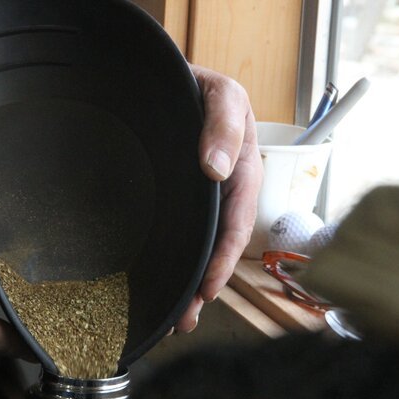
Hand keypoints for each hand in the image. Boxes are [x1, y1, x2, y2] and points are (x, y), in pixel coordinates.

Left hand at [173, 64, 261, 332]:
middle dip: (202, 285)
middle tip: (184, 320)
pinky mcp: (173, 201)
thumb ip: (224, 125)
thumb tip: (218, 169)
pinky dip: (169, 260)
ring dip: (186, 283)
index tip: (207, 289)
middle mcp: (220, 193)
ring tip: (173, 319)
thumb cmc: (198, 85)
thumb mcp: (222, 96)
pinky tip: (157, 282)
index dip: (223, 259)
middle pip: (215, 246)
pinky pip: (174, 234)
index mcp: (240, 173)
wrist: (160, 78)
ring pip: (194, 247)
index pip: (235, 225)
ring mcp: (196, 200)